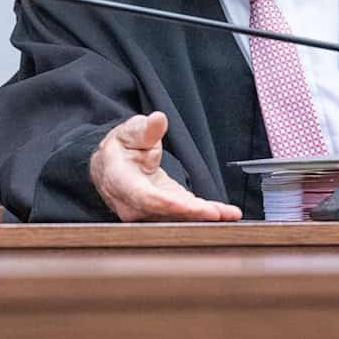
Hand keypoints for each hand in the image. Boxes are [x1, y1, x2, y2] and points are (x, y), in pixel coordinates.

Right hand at [89, 111, 241, 221]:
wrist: (110, 167)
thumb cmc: (119, 149)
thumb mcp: (129, 132)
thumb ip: (145, 129)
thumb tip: (158, 120)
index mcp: (120, 182)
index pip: (147, 198)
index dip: (172, 205)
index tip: (195, 206)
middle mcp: (131, 204)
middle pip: (165, 214)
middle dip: (194, 215)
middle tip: (221, 213)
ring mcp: (146, 212)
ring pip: (176, 219)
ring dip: (203, 217)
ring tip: (228, 214)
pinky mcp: (161, 212)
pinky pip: (182, 216)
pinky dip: (203, 215)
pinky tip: (224, 214)